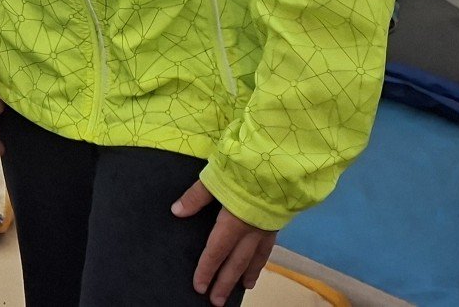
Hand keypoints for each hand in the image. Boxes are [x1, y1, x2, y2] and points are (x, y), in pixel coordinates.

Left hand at [173, 180, 275, 304]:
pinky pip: (268, 248)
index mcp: (233, 222)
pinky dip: (262, 259)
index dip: (206, 270)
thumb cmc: (245, 170)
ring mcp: (266, 228)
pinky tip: (260, 262)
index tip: (199, 287)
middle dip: (225, 283)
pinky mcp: (277, 222)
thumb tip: (176, 211)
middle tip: (216, 301)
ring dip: (247, 274)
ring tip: (244, 287)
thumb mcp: (215, 178)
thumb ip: (195, 197)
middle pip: (236, 263)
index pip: (216, 252)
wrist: (281, 165)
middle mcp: (251, 231)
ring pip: (256, 258)